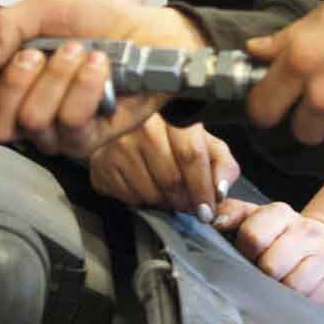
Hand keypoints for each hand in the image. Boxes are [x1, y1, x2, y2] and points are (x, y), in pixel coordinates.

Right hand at [0, 0, 205, 157]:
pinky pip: (74, 123)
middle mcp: (25, 116)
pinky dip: (85, 86)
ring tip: (79, 51)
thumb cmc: (87, 21)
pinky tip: (98, 65)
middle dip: (16, 82)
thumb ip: (4, 24)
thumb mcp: (41, 8)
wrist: (138, 26)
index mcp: (4, 87)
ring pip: (35, 121)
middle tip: (38, 53)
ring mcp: (57, 132)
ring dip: (58, 77)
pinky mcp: (90, 139)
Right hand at [90, 115, 239, 217]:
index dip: (202, 188)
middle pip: (170, 178)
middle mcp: (142, 125)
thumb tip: (221, 191)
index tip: (208, 211)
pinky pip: (129, 197)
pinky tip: (147, 188)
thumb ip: (221, 163)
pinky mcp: (101, 163)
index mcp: (172, 112)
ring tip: (168, 193)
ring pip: (150, 192)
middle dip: (185, 200)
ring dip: (165, 203)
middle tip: (190, 205)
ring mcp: (118, 143)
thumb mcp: (203, 140)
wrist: (122, 125)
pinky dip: (143, 201)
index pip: (191, 155)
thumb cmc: (169, 134)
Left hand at [213, 198, 323, 305]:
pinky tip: (298, 291)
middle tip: (263, 273)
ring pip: (293, 286)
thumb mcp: (257, 218)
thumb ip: (232, 215)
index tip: (247, 256)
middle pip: (271, 266)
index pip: (253, 236)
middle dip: (262, 275)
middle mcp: (307, 231)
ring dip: (281, 290)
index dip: (245, 252)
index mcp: (282, 213)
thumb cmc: (283, 235)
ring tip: (280, 282)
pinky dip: (300, 300)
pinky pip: (312, 300)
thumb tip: (212, 221)